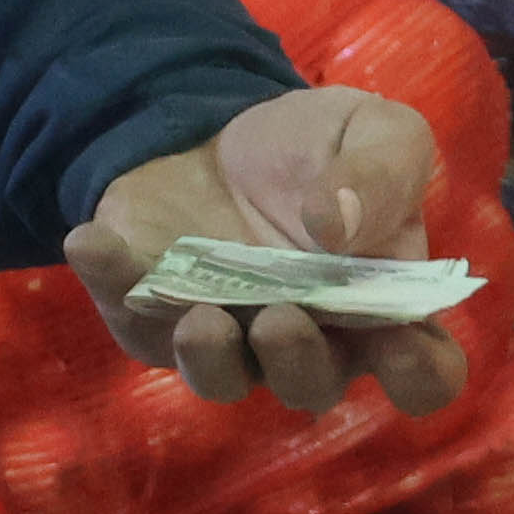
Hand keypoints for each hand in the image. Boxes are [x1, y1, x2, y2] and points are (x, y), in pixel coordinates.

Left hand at [64, 85, 460, 419]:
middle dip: (299, 364)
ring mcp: (228, 337)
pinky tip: (93, 240)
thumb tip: (337, 229)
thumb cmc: (312, 146)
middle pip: (311, 386)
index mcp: (378, 308)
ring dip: (211, 358)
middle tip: (283, 316)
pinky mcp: (153, 317)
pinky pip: (130, 322)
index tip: (403, 350)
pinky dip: (110, 283)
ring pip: (221, 380)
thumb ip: (381, 174)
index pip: (420, 372)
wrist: (216, 126)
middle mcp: (307, 341)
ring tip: (203, 317)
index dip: (419, 375)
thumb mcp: (373, 130)